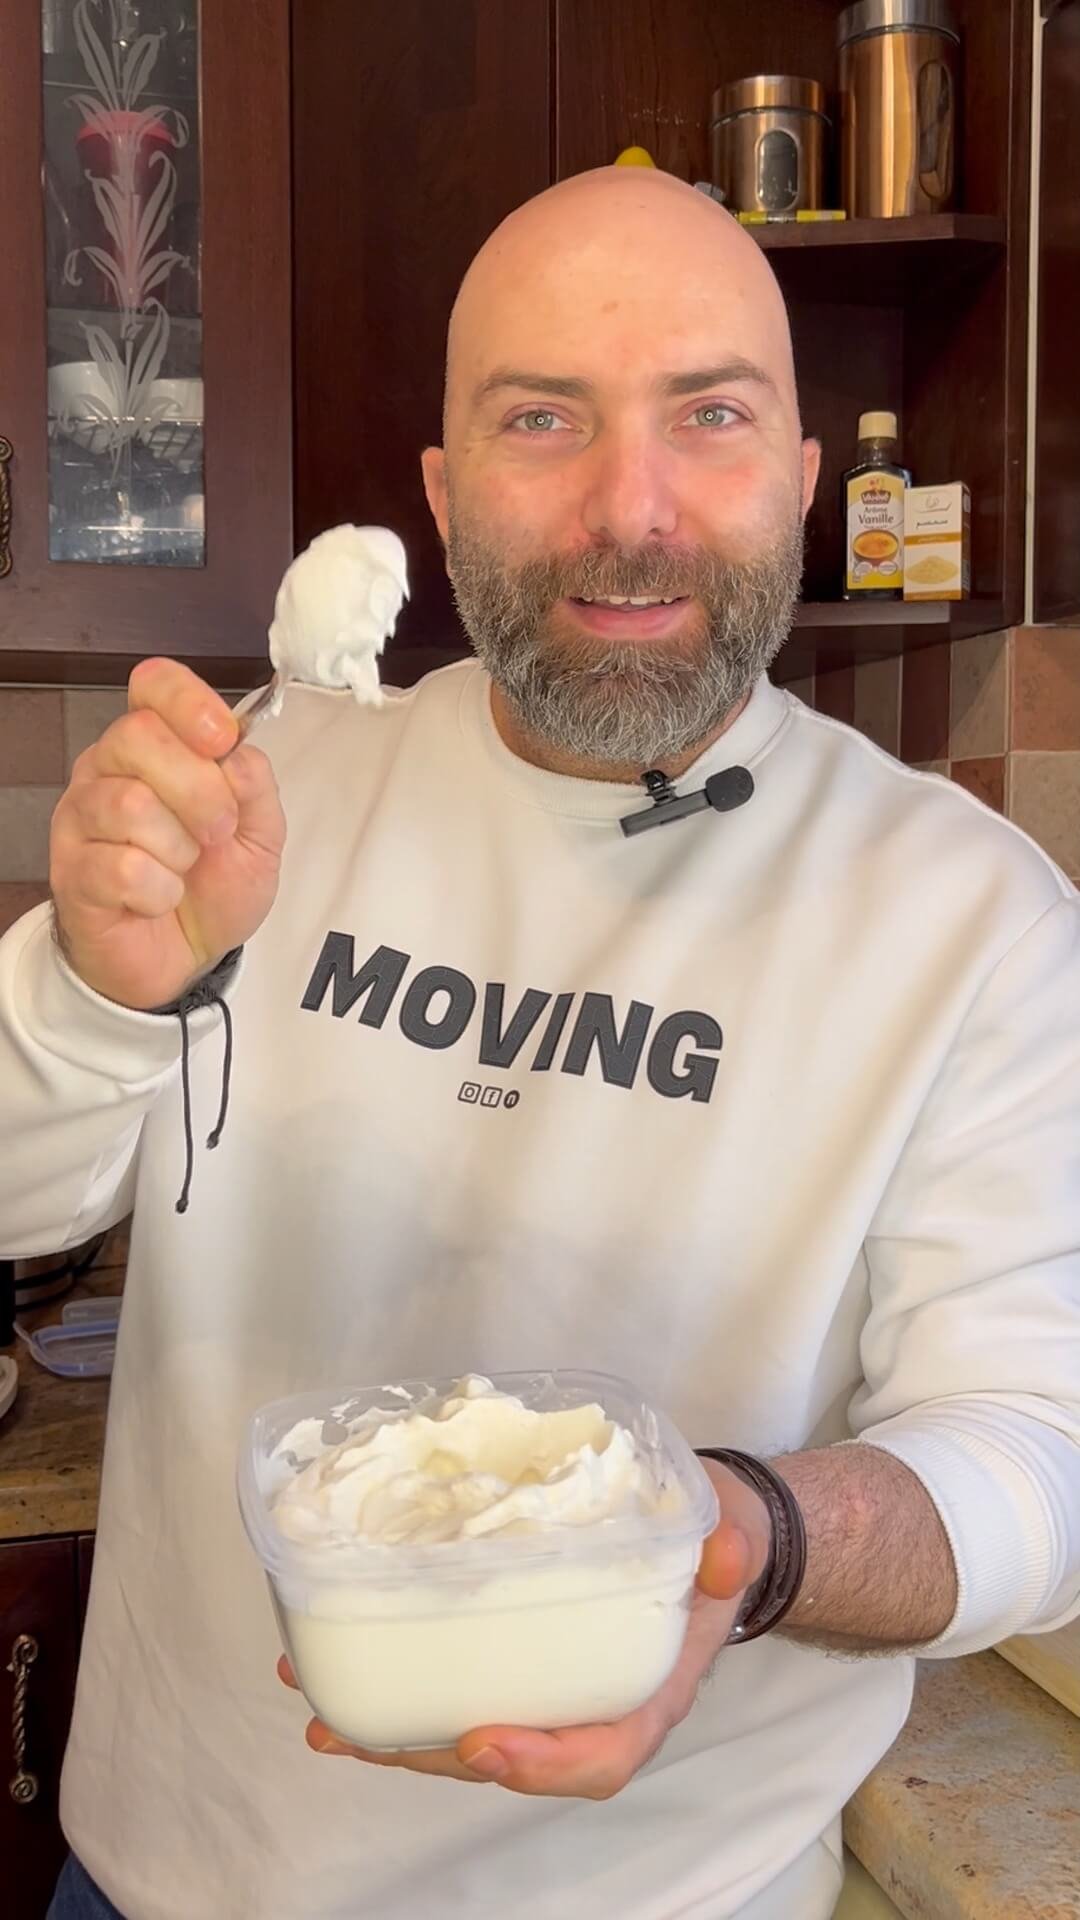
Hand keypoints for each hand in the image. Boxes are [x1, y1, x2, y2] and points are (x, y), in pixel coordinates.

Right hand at [50, 658, 284, 1009]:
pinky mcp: (73, 871)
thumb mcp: (259, 837)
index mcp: (155, 746)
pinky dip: (160, 891)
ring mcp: (82, 818)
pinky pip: (122, 867)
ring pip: (130, 804)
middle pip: (140, 737)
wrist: (184, 959)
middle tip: (218, 832)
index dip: (188, 701)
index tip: (223, 739)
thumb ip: (255, 788)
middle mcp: (108, 769)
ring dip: (180, 848)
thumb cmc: (212, 888)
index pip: (152, 685)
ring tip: (185, 869)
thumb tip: (238, 752)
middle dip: (200, 791)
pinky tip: (160, 899)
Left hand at [282, 1461, 769, 1800]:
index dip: (541, 1763)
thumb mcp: (731, 1535)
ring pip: (468, 1736)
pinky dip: (395, 1687)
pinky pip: (453, 1688)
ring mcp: (546, 1687)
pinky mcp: (513, 1654)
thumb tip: (723, 1554)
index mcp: (647, 1692)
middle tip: (358, 1735)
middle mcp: (588, 1705)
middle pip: (509, 1759)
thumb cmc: (711, 1541)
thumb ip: (730, 1545)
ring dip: (392, 1734)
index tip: (484, 1740)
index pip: (601, 1756)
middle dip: (431, 1755)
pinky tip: (335, 1672)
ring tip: (321, 1717)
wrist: (701, 1532)